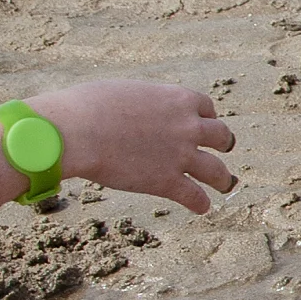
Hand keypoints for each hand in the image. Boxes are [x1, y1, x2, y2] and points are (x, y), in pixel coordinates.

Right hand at [34, 80, 236, 212]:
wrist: (76, 131)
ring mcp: (181, 155)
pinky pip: (194, 197)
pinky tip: (200, 208)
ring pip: (216, 170)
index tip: (201, 122)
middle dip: (223, 143)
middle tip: (223, 149)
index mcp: (178, 99)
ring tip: (224, 183)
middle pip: (221, 135)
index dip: (205, 116)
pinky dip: (199, 203)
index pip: (206, 107)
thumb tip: (134, 112)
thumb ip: (142, 104)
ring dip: (222, 178)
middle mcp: (188, 126)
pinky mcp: (166, 182)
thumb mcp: (125, 92)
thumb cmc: (87, 106)